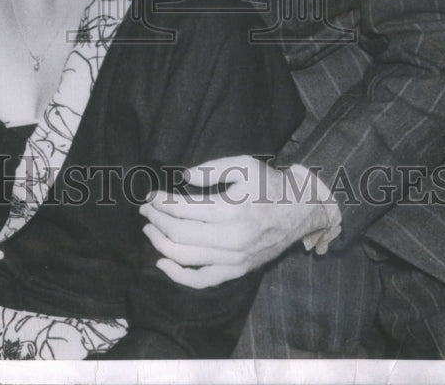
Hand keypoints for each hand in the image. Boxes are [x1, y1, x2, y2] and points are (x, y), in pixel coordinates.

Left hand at [139, 155, 340, 287]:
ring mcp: (234, 259)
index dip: (162, 202)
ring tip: (149, 230)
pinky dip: (179, 276)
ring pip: (186, 258)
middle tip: (145, 209)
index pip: (183, 209)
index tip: (150, 195)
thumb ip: (212, 168)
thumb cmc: (269, 184)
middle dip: (156, 220)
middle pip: (180, 234)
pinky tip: (163, 263)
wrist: (299, 211)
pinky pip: (203, 281)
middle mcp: (231, 238)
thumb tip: (183, 176)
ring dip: (160, 244)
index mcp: (231, 209)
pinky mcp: (237, 271)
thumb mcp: (244, 164)